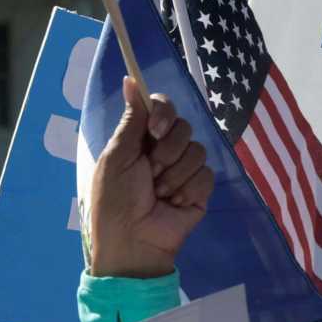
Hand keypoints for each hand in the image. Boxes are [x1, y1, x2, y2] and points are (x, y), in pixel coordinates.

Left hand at [88, 76, 214, 278]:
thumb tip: (130, 79)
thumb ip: (131, 120)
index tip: (155, 130)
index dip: (164, 113)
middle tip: (151, 173)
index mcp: (140, 140)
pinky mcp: (199, 189)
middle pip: (184, 127)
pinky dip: (189, 189)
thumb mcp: (117, 158)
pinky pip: (206, 174)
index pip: (162, 107)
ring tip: (160, 194)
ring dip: (176, 174)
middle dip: (167, 151)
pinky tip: (175, 204)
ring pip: (197, 151)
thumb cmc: (115, 201)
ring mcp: (183, 170)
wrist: (133, 243)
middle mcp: (163, 150)